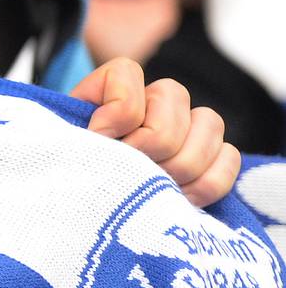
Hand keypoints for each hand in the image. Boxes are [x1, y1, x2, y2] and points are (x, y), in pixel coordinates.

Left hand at [70, 58, 241, 205]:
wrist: (76, 214)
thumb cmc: (63, 177)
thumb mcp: (58, 151)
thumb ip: (73, 134)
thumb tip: (101, 135)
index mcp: (110, 90)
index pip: (126, 73)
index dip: (116, 112)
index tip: (95, 140)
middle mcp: (152, 101)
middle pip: (171, 103)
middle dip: (146, 148)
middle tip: (123, 176)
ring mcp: (186, 127)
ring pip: (209, 125)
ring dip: (178, 167)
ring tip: (150, 191)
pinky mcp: (209, 158)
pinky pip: (228, 157)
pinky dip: (207, 182)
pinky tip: (179, 198)